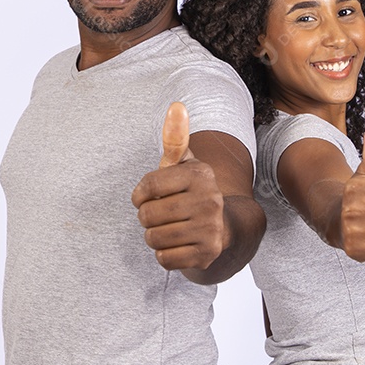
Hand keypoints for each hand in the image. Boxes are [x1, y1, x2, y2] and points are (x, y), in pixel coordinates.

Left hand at [131, 102, 225, 270]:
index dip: (140, 195)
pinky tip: (178, 245)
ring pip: (153, 239)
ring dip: (154, 237)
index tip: (147, 196)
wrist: (224, 228)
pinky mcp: (208, 254)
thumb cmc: (191, 192)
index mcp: (200, 174)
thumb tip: (176, 106)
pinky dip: (164, 254)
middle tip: (160, 215)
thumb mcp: (183, 165)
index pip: (147, 187)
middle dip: (147, 218)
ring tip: (169, 229)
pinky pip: (164, 259)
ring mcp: (211, 229)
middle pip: (147, 216)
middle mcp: (210, 200)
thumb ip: (175, 139)